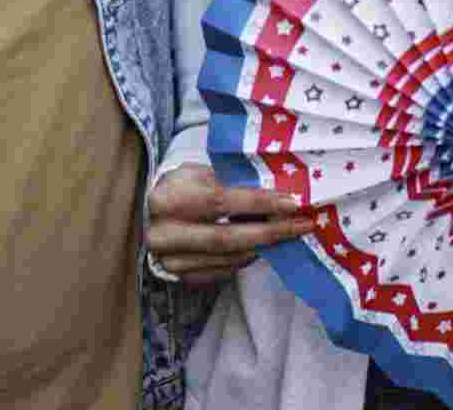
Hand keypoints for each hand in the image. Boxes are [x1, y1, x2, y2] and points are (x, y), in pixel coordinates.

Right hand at [145, 164, 314, 284]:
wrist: (149, 214)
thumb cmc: (182, 187)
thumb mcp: (199, 174)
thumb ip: (230, 183)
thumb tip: (276, 191)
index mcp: (167, 199)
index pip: (219, 202)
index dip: (258, 203)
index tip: (292, 202)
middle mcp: (164, 235)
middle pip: (226, 238)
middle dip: (270, 232)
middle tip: (302, 225)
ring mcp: (171, 261)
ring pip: (228, 258)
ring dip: (264, 246)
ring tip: (289, 232)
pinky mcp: (181, 277)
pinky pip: (223, 271)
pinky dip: (248, 258)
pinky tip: (264, 246)